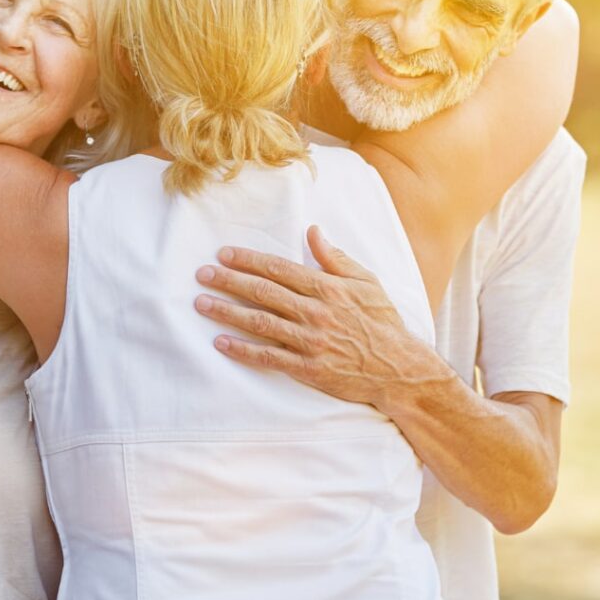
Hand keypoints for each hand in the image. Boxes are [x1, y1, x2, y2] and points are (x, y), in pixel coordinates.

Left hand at [194, 225, 449, 410]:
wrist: (398, 368)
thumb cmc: (382, 322)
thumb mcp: (367, 281)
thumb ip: (336, 257)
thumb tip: (313, 231)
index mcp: (328, 287)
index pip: (279, 269)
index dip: (248, 260)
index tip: (224, 254)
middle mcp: (315, 312)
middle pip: (263, 292)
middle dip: (229, 281)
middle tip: (202, 274)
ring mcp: (310, 341)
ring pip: (260, 322)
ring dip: (227, 312)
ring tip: (201, 304)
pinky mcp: (307, 368)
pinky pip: (268, 358)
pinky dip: (242, 350)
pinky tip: (221, 342)